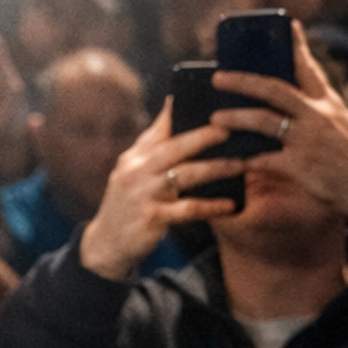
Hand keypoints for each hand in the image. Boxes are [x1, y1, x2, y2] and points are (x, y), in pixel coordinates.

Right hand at [78, 99, 242, 280]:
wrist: (106, 245)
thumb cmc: (127, 205)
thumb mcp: (132, 173)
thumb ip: (153, 149)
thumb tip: (175, 115)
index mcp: (134, 157)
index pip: (159, 128)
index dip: (181, 113)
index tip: (209, 102)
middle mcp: (136, 171)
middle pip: (174, 147)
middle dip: (204, 136)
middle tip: (230, 129)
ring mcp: (143, 194)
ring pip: (185, 175)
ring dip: (216, 169)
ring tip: (241, 165)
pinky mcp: (152, 218)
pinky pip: (189, 209)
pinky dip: (212, 206)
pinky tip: (230, 205)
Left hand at [211, 21, 347, 240]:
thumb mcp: (343, 124)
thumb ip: (321, 111)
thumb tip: (295, 100)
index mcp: (328, 103)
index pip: (310, 68)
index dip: (297, 45)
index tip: (288, 25)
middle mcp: (317, 115)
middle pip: (273, 89)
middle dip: (242, 81)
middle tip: (218, 77)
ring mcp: (307, 139)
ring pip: (262, 120)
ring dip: (235, 117)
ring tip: (216, 117)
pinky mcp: (300, 164)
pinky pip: (263, 158)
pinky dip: (245, 159)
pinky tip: (231, 159)